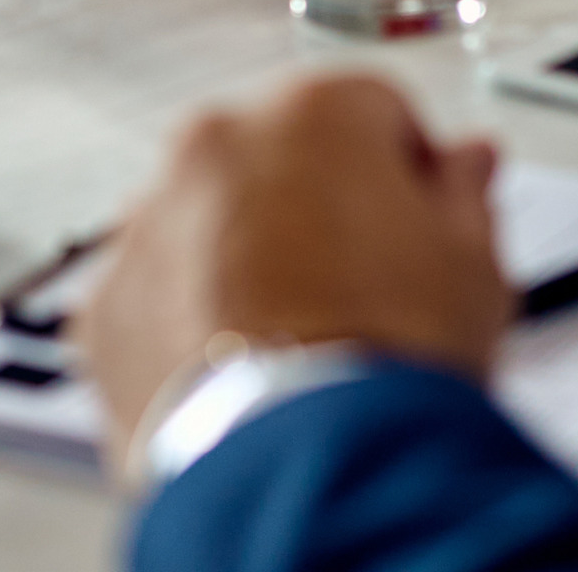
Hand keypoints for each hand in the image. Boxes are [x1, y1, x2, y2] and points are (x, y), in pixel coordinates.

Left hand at [75, 75, 508, 459]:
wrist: (309, 466)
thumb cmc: (391, 358)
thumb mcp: (472, 264)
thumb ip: (462, 193)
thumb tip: (464, 165)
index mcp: (313, 113)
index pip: (373, 110)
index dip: (406, 172)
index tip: (418, 219)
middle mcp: (216, 146)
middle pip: (277, 158)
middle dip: (314, 208)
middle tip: (361, 288)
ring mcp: (148, 223)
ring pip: (206, 222)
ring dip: (243, 261)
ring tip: (299, 342)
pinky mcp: (105, 306)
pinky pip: (153, 296)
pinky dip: (185, 325)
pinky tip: (242, 375)